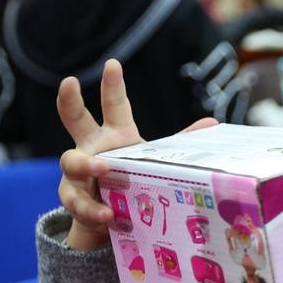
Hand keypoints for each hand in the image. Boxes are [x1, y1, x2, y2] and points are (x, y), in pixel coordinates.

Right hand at [56, 58, 216, 249]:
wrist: (108, 218)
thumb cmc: (131, 180)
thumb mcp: (155, 162)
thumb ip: (180, 144)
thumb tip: (213, 123)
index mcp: (116, 135)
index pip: (114, 105)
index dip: (113, 84)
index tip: (113, 64)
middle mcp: (92, 147)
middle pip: (75, 119)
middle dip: (70, 100)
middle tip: (69, 83)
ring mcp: (78, 172)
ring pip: (72, 162)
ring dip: (87, 163)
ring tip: (103, 168)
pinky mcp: (73, 198)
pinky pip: (79, 202)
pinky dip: (93, 208)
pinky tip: (108, 214)